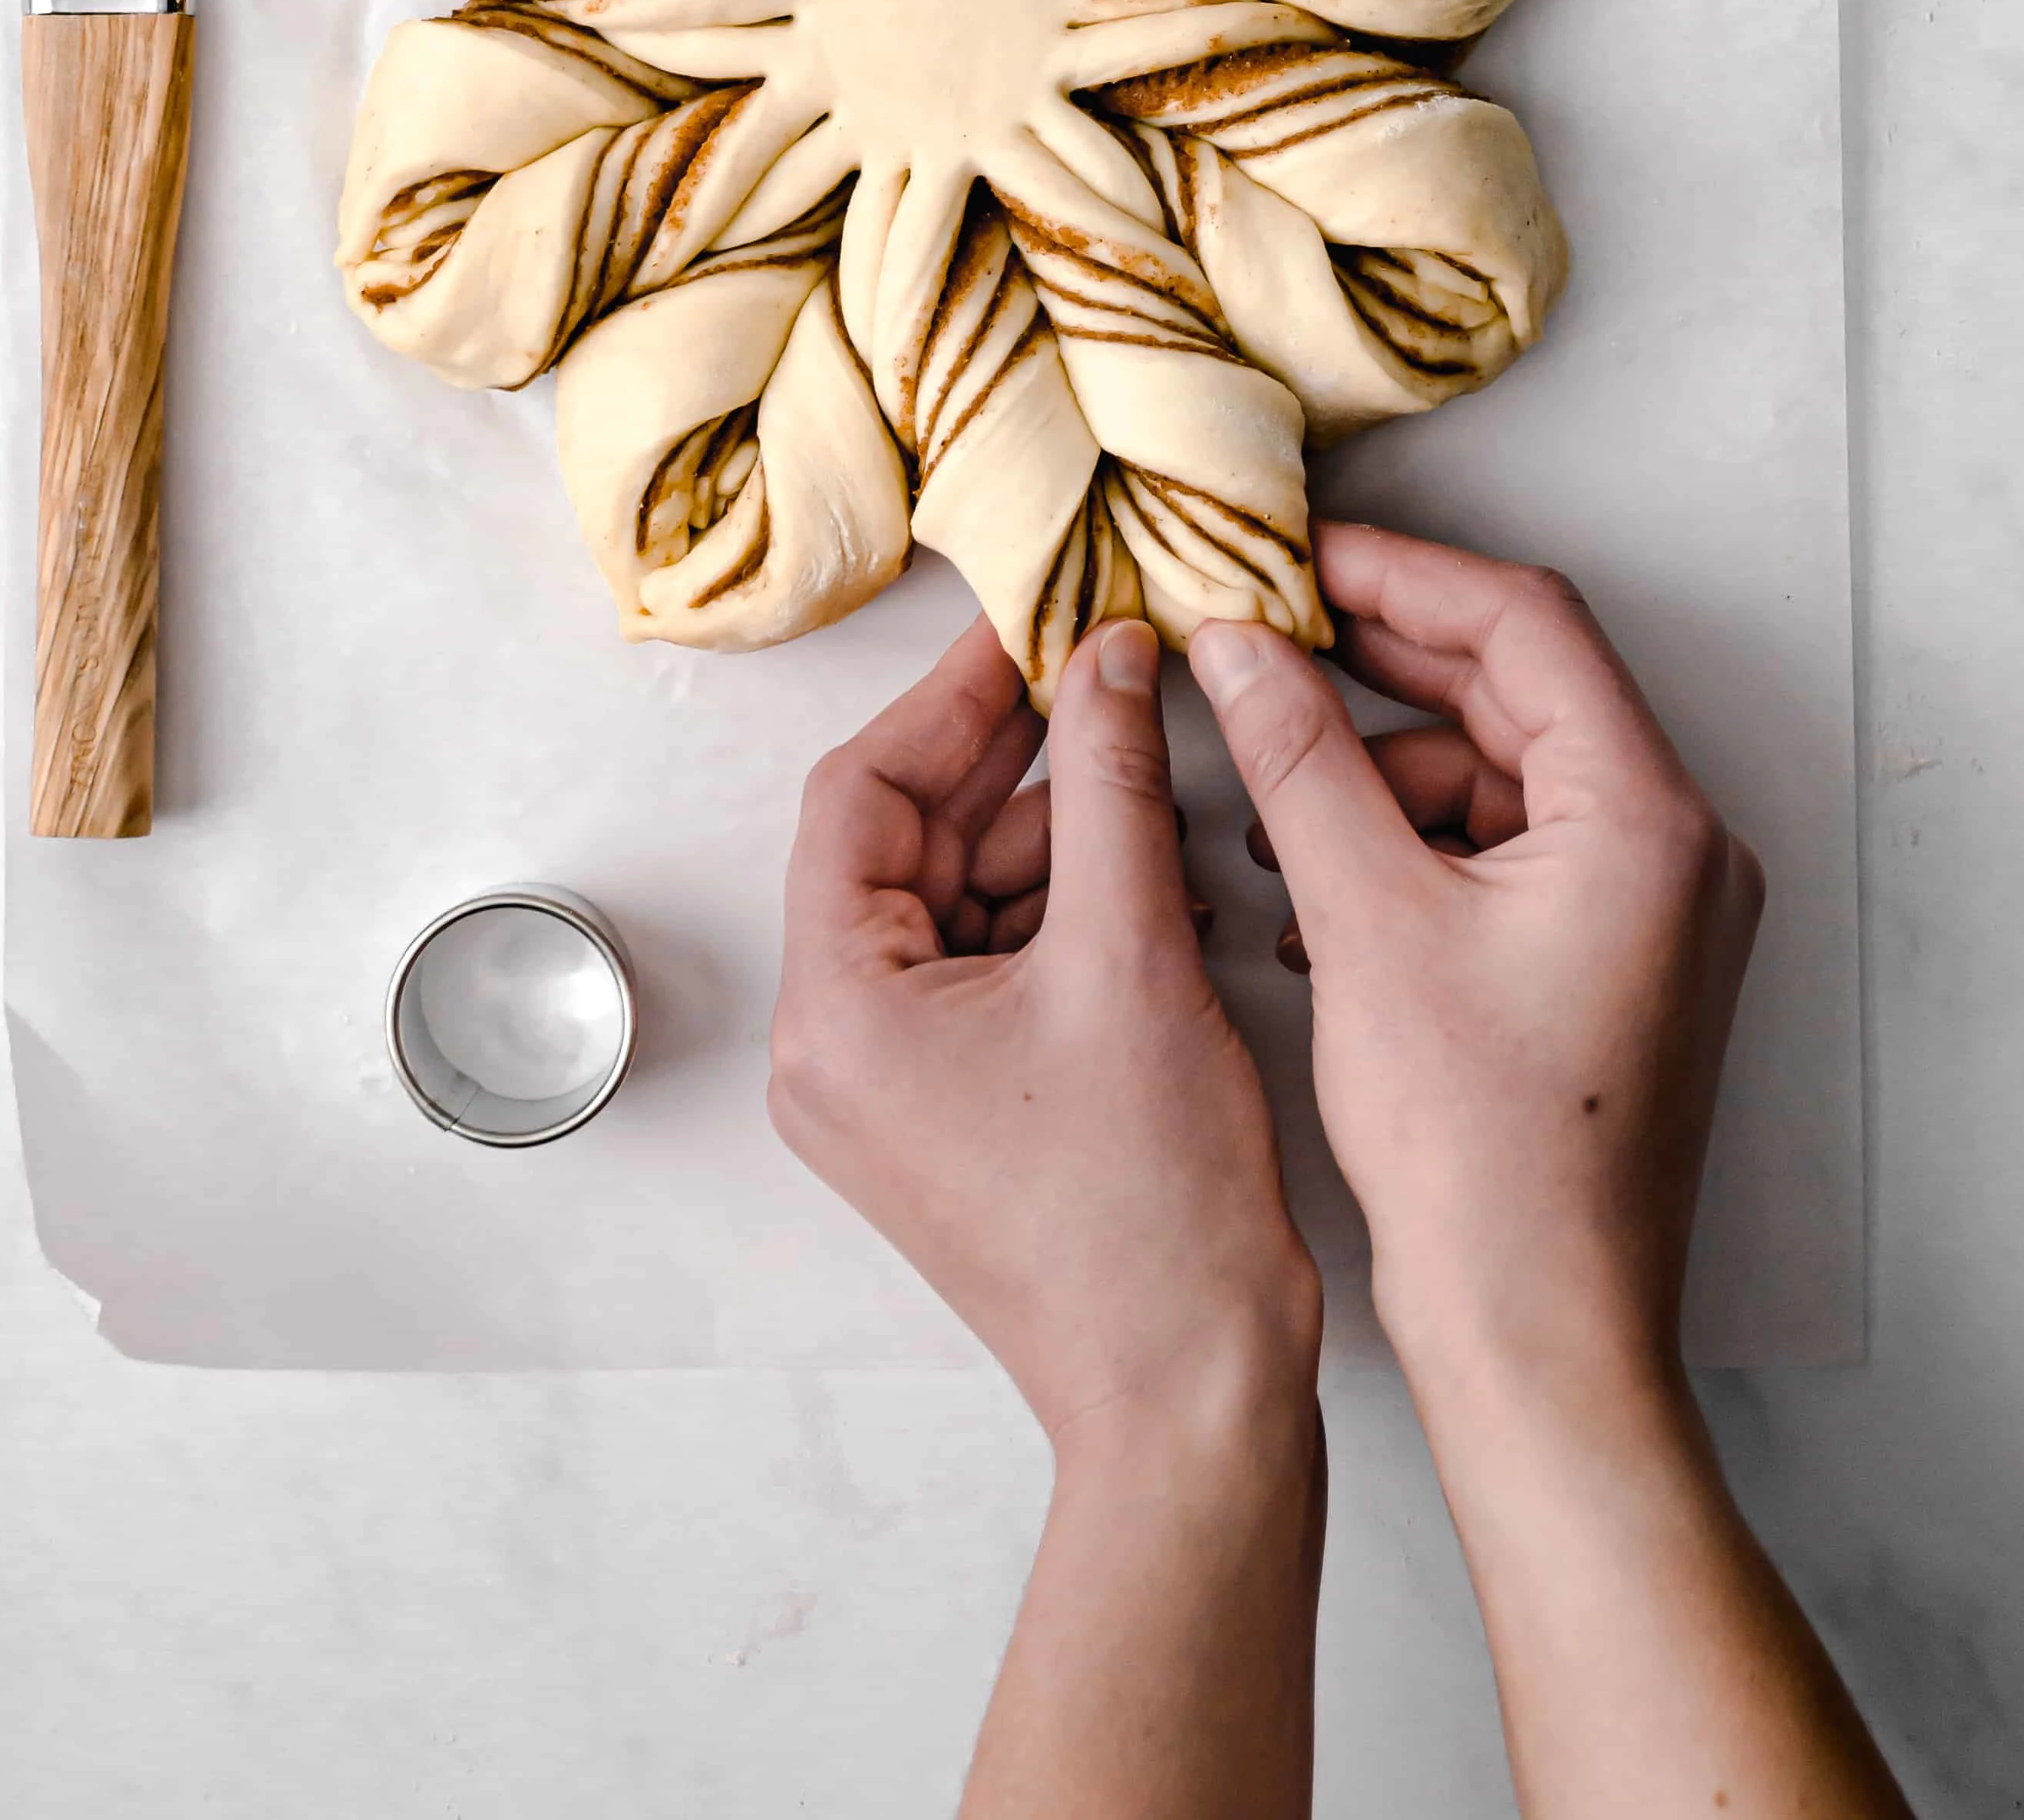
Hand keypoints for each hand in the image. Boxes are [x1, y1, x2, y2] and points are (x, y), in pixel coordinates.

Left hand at [771, 611, 1319, 1437]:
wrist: (1190, 1395)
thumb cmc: (1149, 1213)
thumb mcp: (1131, 954)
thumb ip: (1114, 784)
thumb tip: (1106, 656)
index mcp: (835, 1013)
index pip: (862, 796)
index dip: (951, 700)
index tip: (1030, 629)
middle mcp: (833, 1052)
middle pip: (905, 844)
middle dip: (1011, 763)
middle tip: (1099, 674)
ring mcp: (888, 1090)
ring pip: (956, 900)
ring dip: (1052, 839)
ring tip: (1150, 787)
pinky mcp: (951, 1111)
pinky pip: (987, 966)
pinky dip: (1062, 914)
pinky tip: (1152, 885)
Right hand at [1189, 520, 1760, 1385]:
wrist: (1542, 1335)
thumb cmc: (1480, 1156)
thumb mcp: (1363, 921)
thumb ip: (1297, 758)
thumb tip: (1239, 644)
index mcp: (1647, 818)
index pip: (1525, 623)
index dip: (1401, 575)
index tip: (1296, 560)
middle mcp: (1680, 849)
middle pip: (1521, 691)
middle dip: (1384, 667)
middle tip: (1263, 640)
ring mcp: (1657, 910)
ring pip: (1506, 774)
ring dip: (1386, 772)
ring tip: (1271, 809)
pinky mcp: (1619, 961)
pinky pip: (1514, 851)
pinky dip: (1418, 847)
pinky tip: (1320, 894)